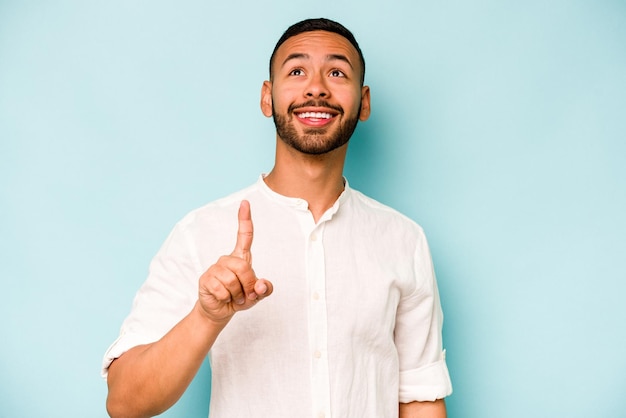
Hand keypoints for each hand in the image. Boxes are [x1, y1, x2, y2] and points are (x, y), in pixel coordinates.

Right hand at [197, 200, 272, 323]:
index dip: (245, 219)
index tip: (245, 203)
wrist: (220, 310)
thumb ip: (264, 289)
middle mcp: (227, 259)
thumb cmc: (240, 297)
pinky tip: (223, 298)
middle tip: (246, 295)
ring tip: (234, 297)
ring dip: (237, 294)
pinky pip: (221, 289)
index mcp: (241, 258)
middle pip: (243, 267)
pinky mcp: (206, 279)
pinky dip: (226, 298)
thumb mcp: (257, 296)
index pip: (244, 235)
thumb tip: (261, 285)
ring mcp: (215, 268)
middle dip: (248, 284)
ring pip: (232, 280)